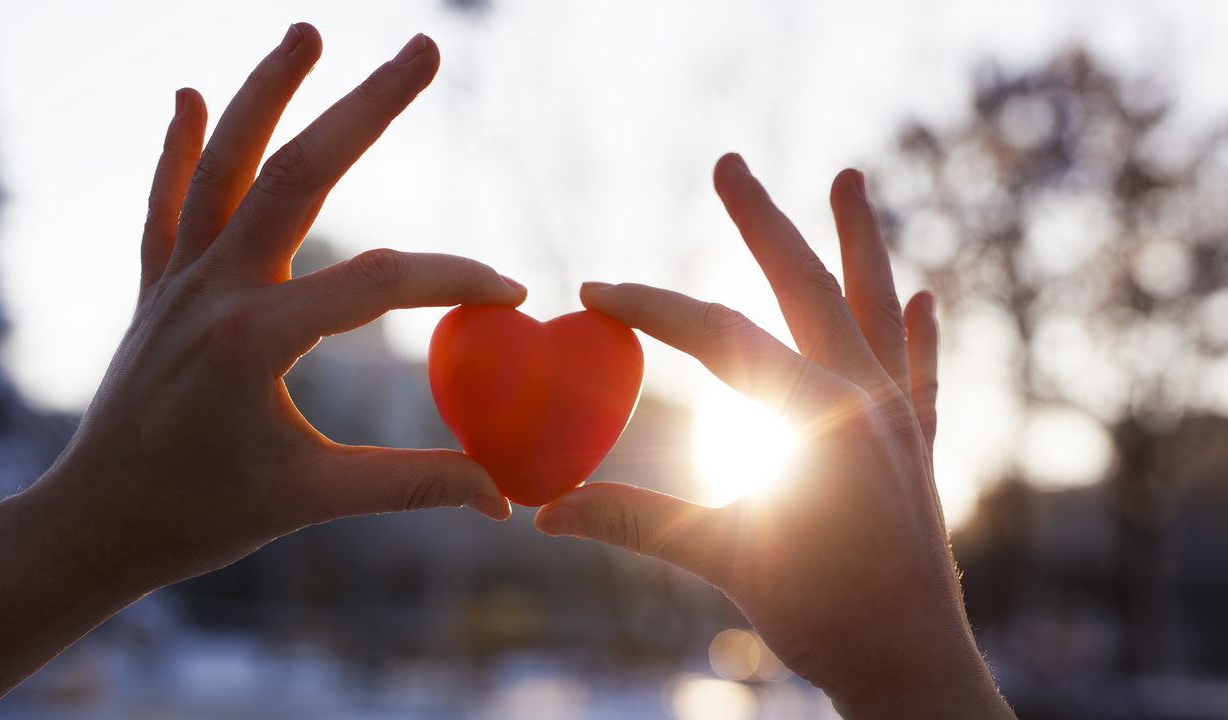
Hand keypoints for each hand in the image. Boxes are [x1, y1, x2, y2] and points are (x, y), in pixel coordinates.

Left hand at [0, 25, 519, 714]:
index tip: (512, 292)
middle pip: (298, 174)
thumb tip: (503, 496)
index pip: (377, 282)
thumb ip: (414, 485)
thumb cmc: (205, 518)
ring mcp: (179, 281)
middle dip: (367, 107)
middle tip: (425, 47)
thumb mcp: (315, 499)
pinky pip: (168, 203)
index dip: (454, 280)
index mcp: (257, 340)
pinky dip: (178, 147)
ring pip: (224, 164)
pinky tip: (188, 94)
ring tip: (308, 31)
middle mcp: (214, 290)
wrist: (95, 525)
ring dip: (265, 91)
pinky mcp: (158, 288)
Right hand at [535, 156, 1013, 717]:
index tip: (595, 290)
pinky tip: (922, 295)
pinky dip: (918, 332)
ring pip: (873, 307)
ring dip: (858, 242)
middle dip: (763, 222)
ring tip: (849, 178)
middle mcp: (865, 398)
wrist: (914, 668)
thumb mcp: (726, 560)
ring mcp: (898, 417)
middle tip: (728, 163)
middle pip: (805, 287)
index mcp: (816, 415)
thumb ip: (638, 522)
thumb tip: (546, 513)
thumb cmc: (825, 617)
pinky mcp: (916, 446)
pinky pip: (919, 372)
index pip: (720, 336)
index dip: (651, 308)